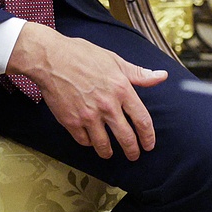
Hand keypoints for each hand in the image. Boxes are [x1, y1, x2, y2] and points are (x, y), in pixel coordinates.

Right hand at [8, 22, 167, 160]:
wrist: (50, 58)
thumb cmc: (81, 55)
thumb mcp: (114, 60)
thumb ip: (138, 73)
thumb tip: (161, 76)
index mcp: (121, 89)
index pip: (142, 120)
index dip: (148, 136)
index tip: (149, 145)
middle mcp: (107, 105)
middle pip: (126, 137)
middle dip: (132, 150)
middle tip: (134, 156)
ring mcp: (88, 115)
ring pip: (104, 144)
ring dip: (109, 152)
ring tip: (110, 153)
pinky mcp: (71, 121)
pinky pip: (84, 140)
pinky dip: (88, 142)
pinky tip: (90, 140)